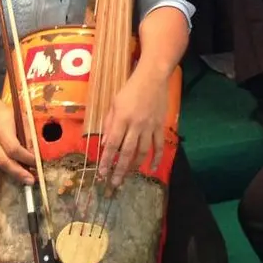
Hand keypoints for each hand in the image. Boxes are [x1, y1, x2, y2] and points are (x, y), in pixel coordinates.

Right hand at [0, 98, 35, 184]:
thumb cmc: (7, 115)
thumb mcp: (20, 118)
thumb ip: (28, 133)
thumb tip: (39, 149)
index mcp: (1, 132)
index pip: (14, 148)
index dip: (27, 157)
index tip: (39, 162)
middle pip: (5, 162)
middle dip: (19, 173)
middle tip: (31, 181)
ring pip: (2, 166)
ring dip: (16, 175)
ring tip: (29, 181)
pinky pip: (1, 165)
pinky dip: (12, 171)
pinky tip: (22, 176)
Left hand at [98, 71, 168, 187]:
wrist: (153, 79)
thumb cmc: (130, 89)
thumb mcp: (114, 104)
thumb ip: (109, 123)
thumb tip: (105, 143)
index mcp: (122, 119)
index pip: (112, 144)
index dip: (107, 160)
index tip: (102, 173)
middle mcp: (136, 125)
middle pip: (127, 152)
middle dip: (120, 170)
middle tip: (114, 184)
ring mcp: (149, 127)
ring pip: (142, 151)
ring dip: (135, 166)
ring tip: (128, 177)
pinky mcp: (160, 126)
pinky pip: (159, 145)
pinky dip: (156, 158)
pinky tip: (153, 168)